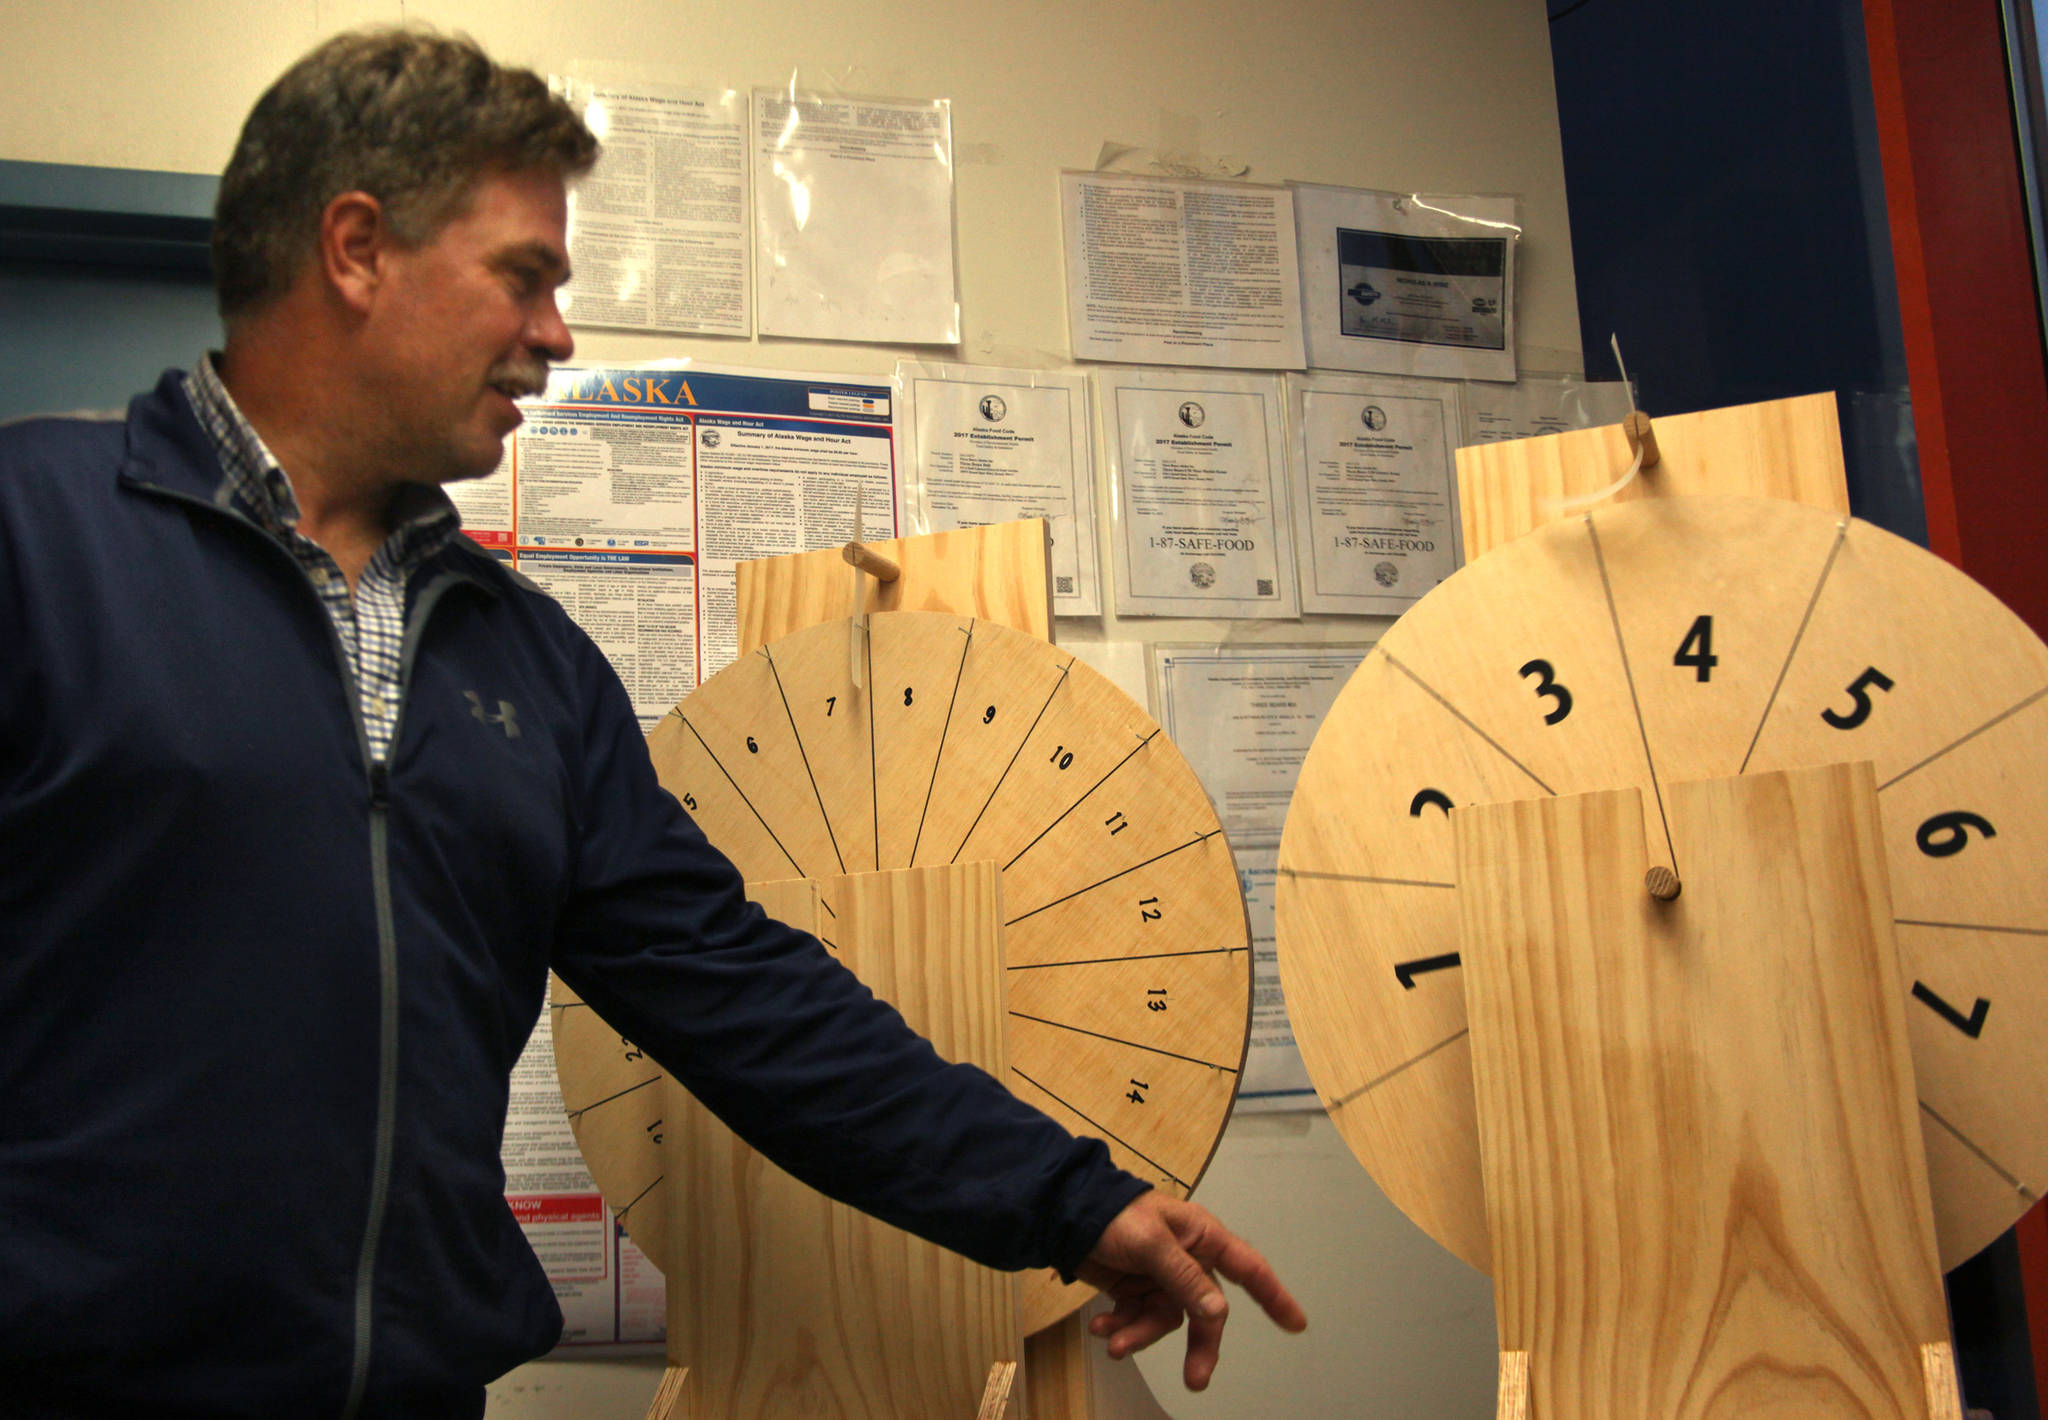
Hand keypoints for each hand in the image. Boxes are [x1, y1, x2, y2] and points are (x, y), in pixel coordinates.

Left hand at [1075, 1191, 1306, 1389]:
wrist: (1063, 1213)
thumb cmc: (1113, 1214)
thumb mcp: (1151, 1242)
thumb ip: (1184, 1277)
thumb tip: (1218, 1311)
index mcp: (1202, 1236)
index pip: (1248, 1268)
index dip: (1274, 1296)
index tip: (1296, 1324)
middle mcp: (1188, 1258)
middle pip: (1207, 1310)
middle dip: (1199, 1343)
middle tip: (1196, 1379)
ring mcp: (1161, 1276)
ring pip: (1167, 1319)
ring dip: (1141, 1334)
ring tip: (1115, 1342)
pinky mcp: (1136, 1288)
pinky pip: (1139, 1318)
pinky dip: (1121, 1327)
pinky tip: (1101, 1327)